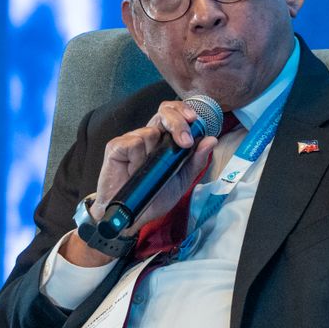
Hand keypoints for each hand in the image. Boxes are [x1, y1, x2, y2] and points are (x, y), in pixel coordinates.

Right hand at [92, 100, 217, 226]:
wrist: (132, 216)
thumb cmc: (154, 197)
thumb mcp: (182, 181)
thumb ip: (196, 161)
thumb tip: (211, 139)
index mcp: (165, 140)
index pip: (175, 114)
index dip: (184, 111)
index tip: (194, 119)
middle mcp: (150, 136)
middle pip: (164, 112)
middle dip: (177, 122)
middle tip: (185, 141)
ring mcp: (132, 139)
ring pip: (150, 131)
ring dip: (155, 152)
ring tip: (149, 172)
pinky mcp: (117, 147)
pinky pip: (133, 143)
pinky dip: (137, 158)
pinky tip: (134, 171)